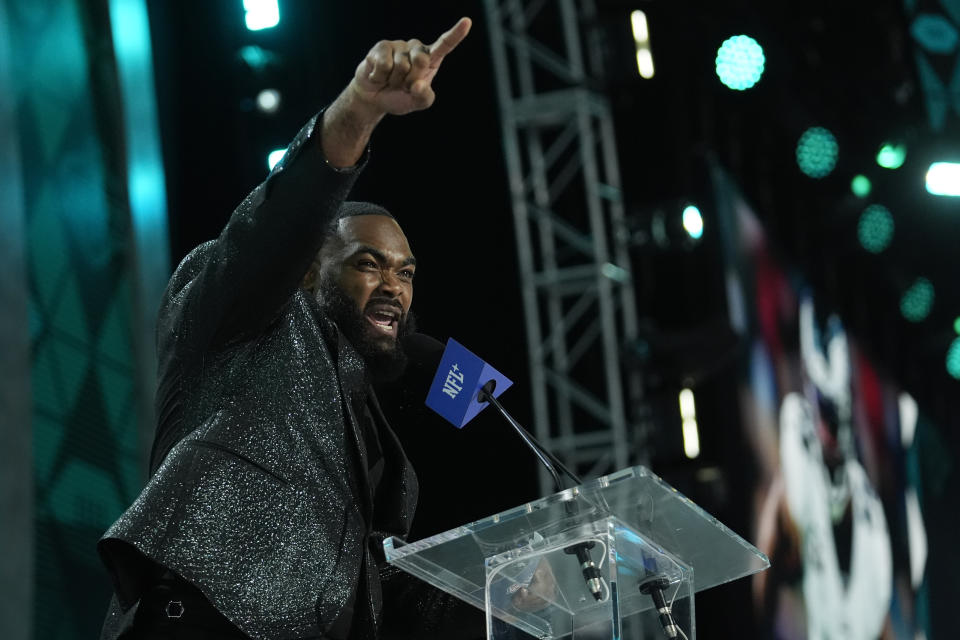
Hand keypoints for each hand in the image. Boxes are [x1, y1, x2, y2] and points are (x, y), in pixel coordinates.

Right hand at [349, 17, 471, 115]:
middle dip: (411, 80)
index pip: (445, 45)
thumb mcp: (417, 103)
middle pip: (421, 61)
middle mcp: (417, 49)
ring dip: (394, 80)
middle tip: (403, 85)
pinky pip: (384, 64)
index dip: (456, 34)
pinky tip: (378, 76)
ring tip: (390, 80)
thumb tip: (417, 85)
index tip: (467, 22)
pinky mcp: (382, 46)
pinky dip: (381, 76)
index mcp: (431, 60)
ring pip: (401, 66)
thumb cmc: (400, 98)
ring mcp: (400, 46)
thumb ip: (424, 97)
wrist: (375, 99)